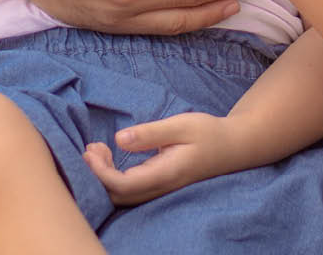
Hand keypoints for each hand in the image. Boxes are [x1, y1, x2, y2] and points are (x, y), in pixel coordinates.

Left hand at [84, 112, 248, 205]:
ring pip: (122, 196)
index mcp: (165, 174)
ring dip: (103, 176)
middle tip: (91, 147)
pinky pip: (130, 189)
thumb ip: (150, 133)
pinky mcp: (158, 185)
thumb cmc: (208, 133)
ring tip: (97, 149)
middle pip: (117, 197)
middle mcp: (159, 188)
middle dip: (96, 176)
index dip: (101, 173)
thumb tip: (119, 139)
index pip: (123, 185)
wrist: (231, 147)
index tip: (91, 150)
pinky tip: (111, 155)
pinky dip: (113, 176)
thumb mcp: (181, 125)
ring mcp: (159, 189)